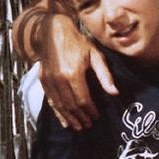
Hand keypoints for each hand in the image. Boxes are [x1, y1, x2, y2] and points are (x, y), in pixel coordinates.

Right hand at [38, 13, 117, 129]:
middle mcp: (59, 79)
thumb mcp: (95, 55)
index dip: (90, 110)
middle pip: (71, 105)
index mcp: (73, 73)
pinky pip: (51, 101)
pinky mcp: (43, 81)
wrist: (53, 32)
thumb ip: (104, 75)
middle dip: (81, 117)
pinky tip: (64, 121)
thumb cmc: (77, 42)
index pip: (83, 99)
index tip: (96, 116)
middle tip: (88, 126)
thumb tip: (114, 93)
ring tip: (78, 127)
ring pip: (60, 106)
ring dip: (70, 118)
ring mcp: (49, 81)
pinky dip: (58, 113)